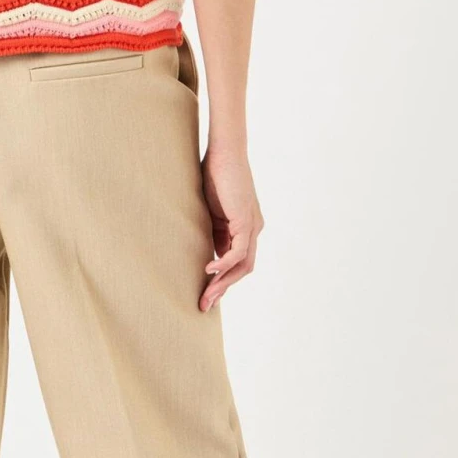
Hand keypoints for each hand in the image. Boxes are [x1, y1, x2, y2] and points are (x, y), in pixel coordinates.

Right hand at [199, 143, 263, 310]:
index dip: (222, 281)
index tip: (205, 295)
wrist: (225, 152)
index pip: (237, 263)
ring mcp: (252, 227)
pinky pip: (239, 251)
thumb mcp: (211, 211)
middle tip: (204, 305)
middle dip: (222, 289)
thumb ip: (213, 232)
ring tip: (206, 295)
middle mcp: (253, 231)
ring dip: (223, 283)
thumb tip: (209, 254)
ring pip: (243, 265)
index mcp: (244, 229)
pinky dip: (224, 264)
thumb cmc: (215, 175)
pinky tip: (209, 270)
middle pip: (242, 270)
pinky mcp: (246, 221)